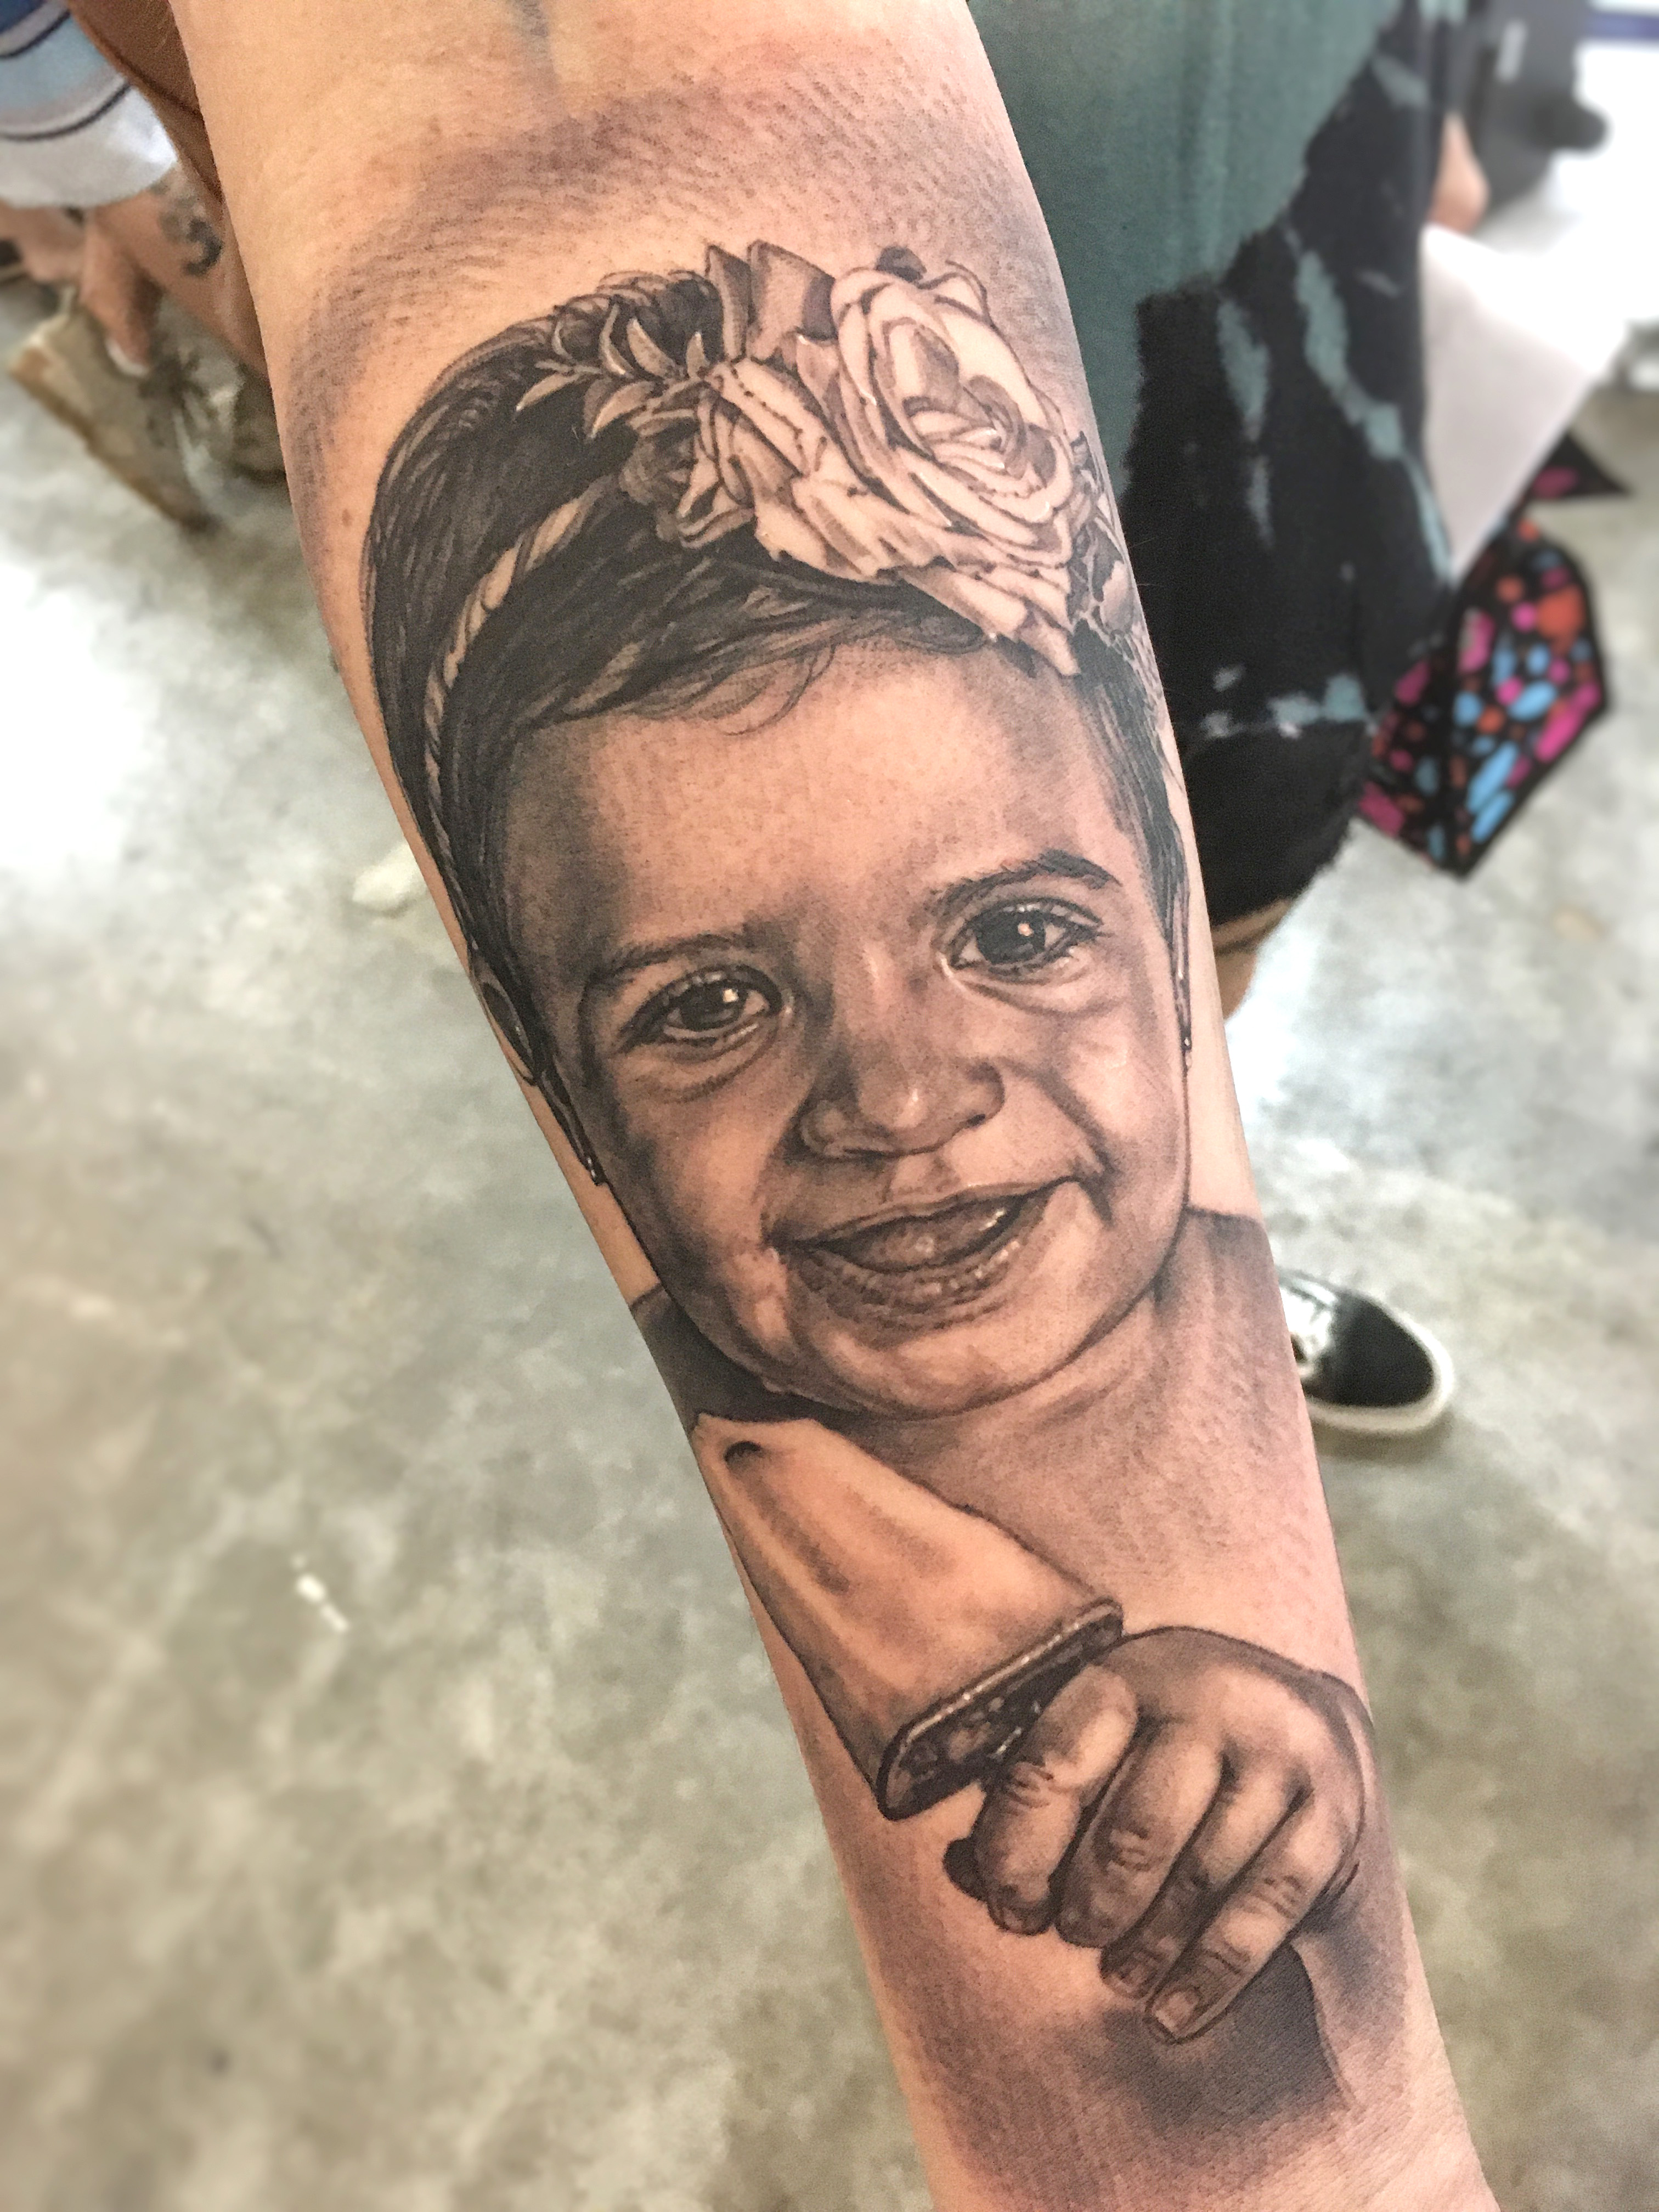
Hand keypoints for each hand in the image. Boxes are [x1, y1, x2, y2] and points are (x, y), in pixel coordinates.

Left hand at [946, 1628, 1370, 2041]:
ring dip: (1147, 1948)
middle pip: (1133, 1835)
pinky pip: (1267, 1912)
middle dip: (1090, 1906)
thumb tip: (959, 1872)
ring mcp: (1282, 1752)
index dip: (1014, 1854)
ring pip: (1199, 1879)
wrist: (1298, 1715)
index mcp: (1130, 1671)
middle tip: (1073, 1935)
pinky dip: (1211, 1976)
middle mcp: (1212, 1696)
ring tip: (1118, 1974)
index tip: (1010, 1907)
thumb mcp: (1099, 1742)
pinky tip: (1170, 2014)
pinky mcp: (1333, 1812)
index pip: (1049, 1767)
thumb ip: (1033, 1797)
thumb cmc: (1162, 1744)